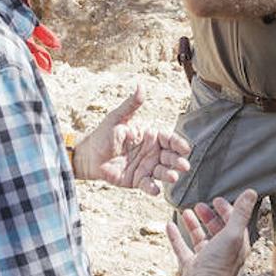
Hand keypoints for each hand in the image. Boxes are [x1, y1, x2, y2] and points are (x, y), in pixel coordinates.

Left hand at [74, 87, 190, 194]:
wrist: (89, 155)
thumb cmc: (103, 134)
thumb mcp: (117, 117)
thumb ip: (131, 104)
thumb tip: (140, 86)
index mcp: (151, 136)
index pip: (169, 139)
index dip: (178, 143)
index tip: (186, 148)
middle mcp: (152, 152)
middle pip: (170, 156)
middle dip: (178, 161)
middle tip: (183, 165)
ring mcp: (146, 167)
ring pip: (162, 172)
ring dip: (169, 175)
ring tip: (173, 177)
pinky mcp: (138, 180)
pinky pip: (148, 185)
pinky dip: (152, 188)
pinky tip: (155, 190)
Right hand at [167, 189, 256, 275]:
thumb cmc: (218, 266)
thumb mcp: (232, 234)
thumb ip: (240, 213)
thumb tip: (252, 192)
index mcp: (237, 246)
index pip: (235, 224)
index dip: (227, 210)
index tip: (217, 199)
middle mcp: (223, 254)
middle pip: (217, 231)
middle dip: (209, 216)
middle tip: (200, 205)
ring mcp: (206, 261)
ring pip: (200, 239)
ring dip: (193, 224)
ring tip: (185, 212)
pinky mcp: (191, 268)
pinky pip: (182, 248)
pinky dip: (176, 236)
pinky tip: (169, 225)